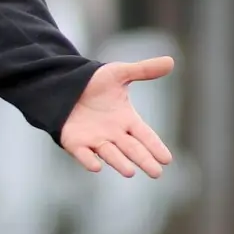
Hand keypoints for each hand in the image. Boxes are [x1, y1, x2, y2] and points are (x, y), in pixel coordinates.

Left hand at [60, 57, 174, 178]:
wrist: (63, 85)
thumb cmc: (95, 83)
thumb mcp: (119, 73)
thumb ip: (143, 70)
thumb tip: (171, 61)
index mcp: (126, 119)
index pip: (145, 135)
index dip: (155, 146)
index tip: (167, 159)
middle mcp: (113, 133)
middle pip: (132, 149)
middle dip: (144, 160)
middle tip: (156, 172)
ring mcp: (94, 140)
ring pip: (110, 154)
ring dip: (119, 162)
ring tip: (130, 172)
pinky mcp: (75, 143)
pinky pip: (84, 154)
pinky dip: (89, 160)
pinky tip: (96, 167)